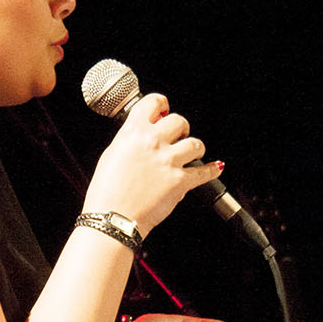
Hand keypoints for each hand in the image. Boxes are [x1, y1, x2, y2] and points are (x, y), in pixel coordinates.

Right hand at [82, 94, 223, 233]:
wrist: (113, 218)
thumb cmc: (107, 191)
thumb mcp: (111, 155)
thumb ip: (130, 140)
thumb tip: (143, 133)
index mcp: (133, 133)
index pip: (153, 103)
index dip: (162, 104)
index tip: (164, 109)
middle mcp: (152, 143)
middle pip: (179, 121)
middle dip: (181, 128)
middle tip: (177, 136)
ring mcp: (168, 161)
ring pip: (196, 143)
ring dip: (195, 148)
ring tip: (191, 154)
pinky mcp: (180, 181)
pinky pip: (205, 172)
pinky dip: (212, 170)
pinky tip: (215, 167)